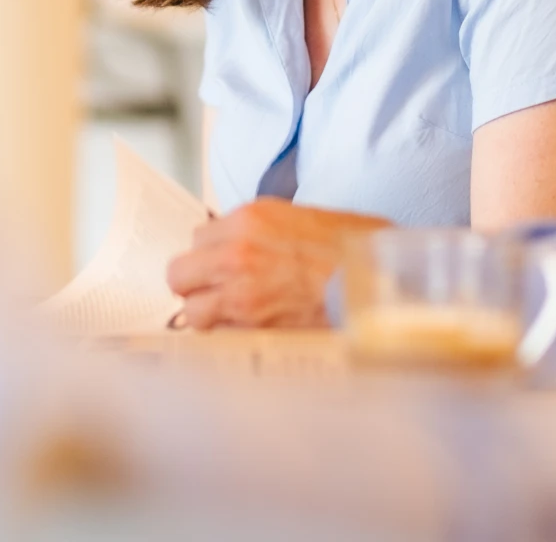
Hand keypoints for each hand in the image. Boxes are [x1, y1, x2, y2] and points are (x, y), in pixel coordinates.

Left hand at [166, 198, 387, 329]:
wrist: (376, 283)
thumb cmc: (350, 250)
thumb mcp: (298, 218)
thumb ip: (259, 230)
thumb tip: (238, 245)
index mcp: (249, 219)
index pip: (197, 237)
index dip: (211, 253)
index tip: (223, 263)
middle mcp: (235, 253)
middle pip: (179, 273)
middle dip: (195, 283)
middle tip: (214, 290)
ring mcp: (240, 295)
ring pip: (191, 311)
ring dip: (207, 314)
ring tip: (233, 316)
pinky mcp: (253, 330)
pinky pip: (218, 337)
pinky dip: (228, 337)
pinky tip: (250, 331)